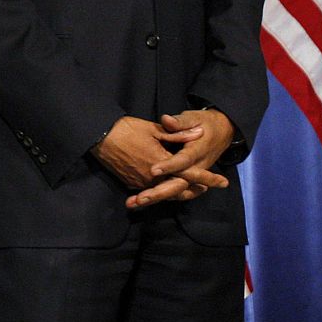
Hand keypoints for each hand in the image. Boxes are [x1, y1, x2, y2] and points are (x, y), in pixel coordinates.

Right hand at [90, 115, 227, 207]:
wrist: (99, 137)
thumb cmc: (127, 129)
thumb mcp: (154, 128)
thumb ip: (178, 134)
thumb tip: (199, 133)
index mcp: (161, 162)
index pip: (190, 173)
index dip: (208, 177)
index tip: (223, 181)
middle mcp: (152, 177)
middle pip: (180, 189)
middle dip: (197, 189)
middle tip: (210, 187)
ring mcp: (141, 182)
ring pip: (166, 193)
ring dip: (181, 191)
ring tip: (194, 188)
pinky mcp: (132, 183)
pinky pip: (152, 190)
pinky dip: (164, 191)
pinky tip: (169, 187)